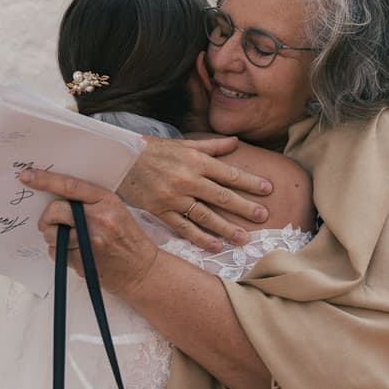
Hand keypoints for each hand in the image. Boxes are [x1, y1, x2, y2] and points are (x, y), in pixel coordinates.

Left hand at [22, 169, 158, 295]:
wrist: (141, 270)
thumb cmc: (128, 237)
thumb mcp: (116, 210)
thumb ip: (90, 201)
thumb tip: (57, 196)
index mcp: (107, 201)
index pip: (70, 186)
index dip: (45, 180)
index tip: (27, 176)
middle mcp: (99, 219)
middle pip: (55, 210)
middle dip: (46, 217)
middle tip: (49, 222)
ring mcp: (90, 242)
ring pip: (52, 234)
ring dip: (52, 237)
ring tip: (68, 239)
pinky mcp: (83, 262)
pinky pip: (56, 253)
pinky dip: (59, 252)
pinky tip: (74, 252)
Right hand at [117, 136, 272, 249]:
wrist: (120, 160)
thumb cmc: (153, 150)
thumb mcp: (183, 143)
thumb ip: (211, 146)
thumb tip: (236, 142)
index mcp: (196, 161)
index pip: (229, 173)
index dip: (250, 182)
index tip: (268, 189)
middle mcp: (188, 180)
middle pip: (222, 197)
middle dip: (245, 207)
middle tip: (264, 216)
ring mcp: (174, 198)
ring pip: (206, 216)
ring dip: (227, 228)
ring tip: (244, 238)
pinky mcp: (161, 211)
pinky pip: (184, 227)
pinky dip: (200, 238)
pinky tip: (215, 246)